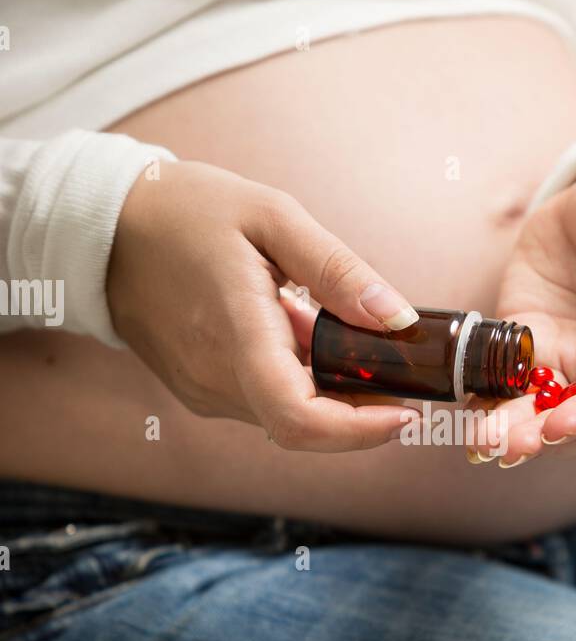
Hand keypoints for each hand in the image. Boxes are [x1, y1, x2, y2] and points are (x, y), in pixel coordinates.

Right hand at [108, 159, 418, 449]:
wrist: (105, 225)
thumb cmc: (185, 210)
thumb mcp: (271, 216)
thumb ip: (337, 270)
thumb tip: (397, 319)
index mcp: (234, 334)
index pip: (300, 419)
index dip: (360, 431)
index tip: (405, 412)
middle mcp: (214, 378)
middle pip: (304, 425)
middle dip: (359, 407)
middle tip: (393, 366)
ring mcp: (203, 390)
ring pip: (287, 415)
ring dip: (327, 388)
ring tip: (330, 325)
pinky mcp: (199, 390)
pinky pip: (264, 400)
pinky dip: (297, 379)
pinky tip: (295, 328)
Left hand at [471, 159, 575, 463]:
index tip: (558, 425)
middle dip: (543, 434)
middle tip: (506, 447)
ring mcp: (573, 355)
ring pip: (544, 405)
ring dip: (513, 427)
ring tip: (482, 441)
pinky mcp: (532, 341)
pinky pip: (510, 377)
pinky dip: (490, 399)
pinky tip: (469, 414)